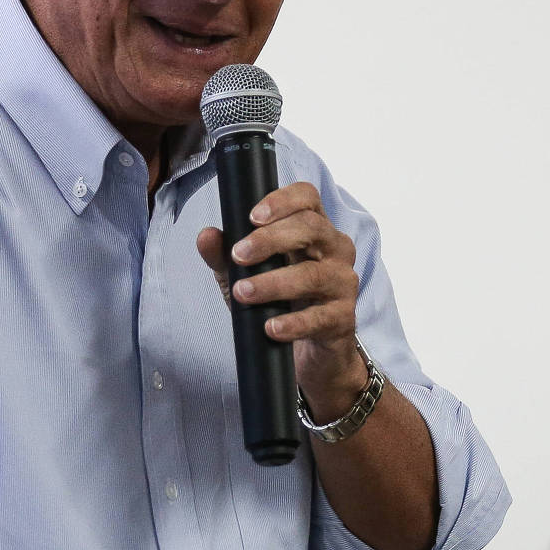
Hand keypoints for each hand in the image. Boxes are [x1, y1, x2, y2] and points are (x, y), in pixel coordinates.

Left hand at [196, 181, 363, 417]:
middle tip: (239, 255)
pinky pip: (320, 318)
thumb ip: (224, 256)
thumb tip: (206, 236)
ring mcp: (343, 283)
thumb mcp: (246, 276)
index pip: (307, 197)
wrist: (308, 351)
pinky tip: (271, 328)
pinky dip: (293, 323)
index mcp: (314, 229)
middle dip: (271, 239)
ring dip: (274, 283)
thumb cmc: (280, 302)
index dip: (282, 200)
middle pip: (311, 228)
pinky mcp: (343, 318)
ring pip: (314, 275)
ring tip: (244, 293)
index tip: (252, 216)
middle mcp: (335, 250)